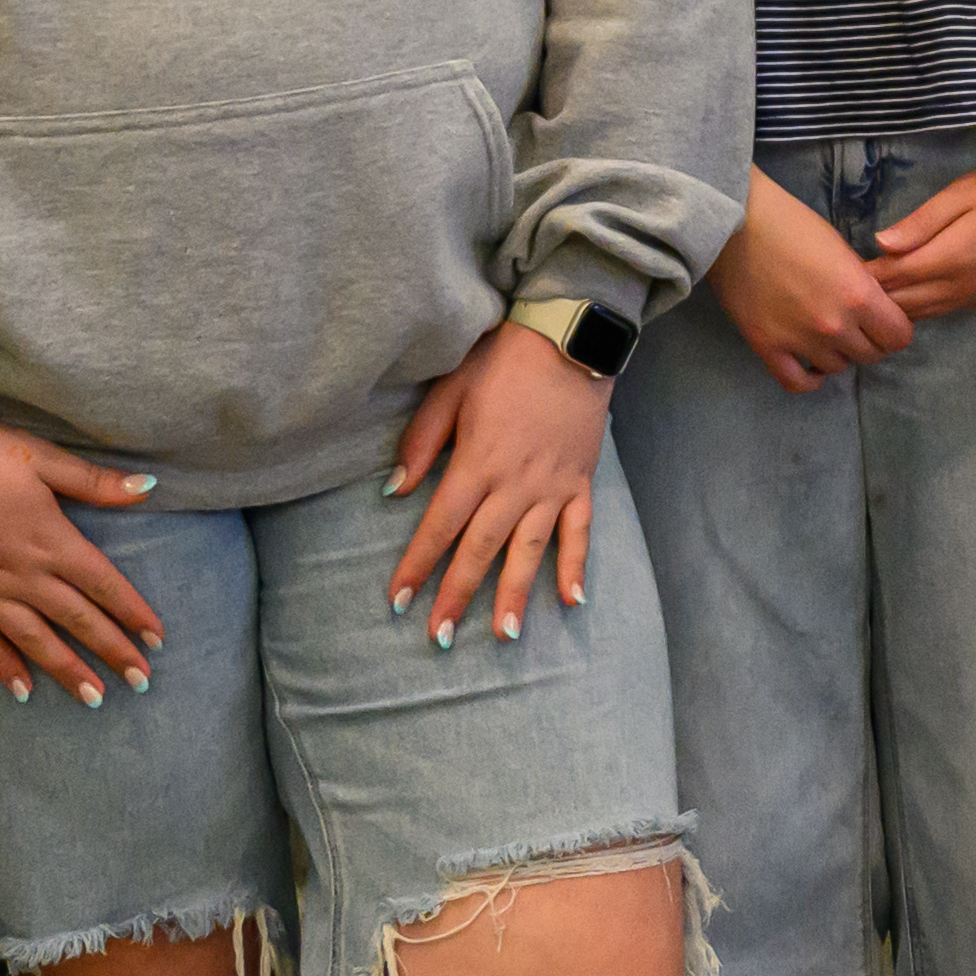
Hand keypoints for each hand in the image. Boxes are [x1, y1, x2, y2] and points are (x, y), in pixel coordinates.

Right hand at [0, 420, 167, 697]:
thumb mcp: (42, 458)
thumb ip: (95, 482)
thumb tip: (149, 487)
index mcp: (52, 541)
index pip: (104, 585)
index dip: (133, 613)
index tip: (157, 640)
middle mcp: (25, 576)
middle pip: (78, 620)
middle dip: (112, 651)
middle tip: (141, 681)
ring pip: (35, 641)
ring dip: (67, 670)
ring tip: (94, 698)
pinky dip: (3, 668)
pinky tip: (22, 692)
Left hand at [387, 316, 616, 633]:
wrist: (569, 338)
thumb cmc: (503, 361)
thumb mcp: (450, 390)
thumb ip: (422, 442)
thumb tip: (394, 490)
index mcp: (477, 463)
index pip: (439, 525)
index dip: (417, 565)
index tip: (398, 600)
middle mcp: (514, 484)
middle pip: (480, 549)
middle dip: (457, 595)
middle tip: (439, 637)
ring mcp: (552, 486)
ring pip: (529, 550)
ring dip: (514, 594)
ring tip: (503, 635)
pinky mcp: (580, 482)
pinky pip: (580, 531)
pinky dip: (576, 566)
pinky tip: (570, 600)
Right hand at [716, 174, 917, 391]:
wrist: (735, 223)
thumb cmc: (792, 224)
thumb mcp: (842, 249)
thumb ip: (861, 284)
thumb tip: (873, 308)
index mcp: (858, 295)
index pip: (898, 336)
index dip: (895, 328)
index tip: (885, 321)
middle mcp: (834, 325)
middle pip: (871, 355)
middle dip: (870, 341)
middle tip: (857, 327)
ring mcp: (800, 340)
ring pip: (838, 368)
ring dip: (838, 354)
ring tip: (829, 337)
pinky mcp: (767, 347)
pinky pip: (798, 382)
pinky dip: (810, 379)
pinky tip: (812, 367)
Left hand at [863, 106, 975, 324]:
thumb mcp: (962, 192)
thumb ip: (921, 222)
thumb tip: (880, 244)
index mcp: (953, 258)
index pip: (896, 278)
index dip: (867, 278)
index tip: (841, 274)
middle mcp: (966, 286)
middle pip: (909, 303)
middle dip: (878, 299)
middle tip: (849, 291)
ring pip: (930, 312)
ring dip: (901, 307)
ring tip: (874, 300)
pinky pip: (951, 309)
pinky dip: (927, 307)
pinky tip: (915, 298)